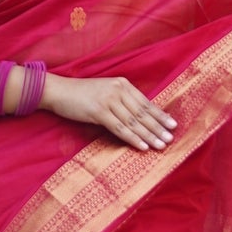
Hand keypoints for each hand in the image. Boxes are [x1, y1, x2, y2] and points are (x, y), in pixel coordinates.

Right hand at [44, 74, 176, 149]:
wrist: (59, 91)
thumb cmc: (82, 94)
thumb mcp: (105, 92)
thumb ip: (121, 100)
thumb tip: (139, 116)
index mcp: (122, 84)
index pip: (145, 102)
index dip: (160, 115)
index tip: (172, 125)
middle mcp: (118, 90)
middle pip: (142, 113)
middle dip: (158, 127)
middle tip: (171, 138)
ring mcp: (109, 101)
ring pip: (134, 122)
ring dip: (149, 135)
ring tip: (161, 145)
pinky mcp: (99, 112)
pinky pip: (120, 128)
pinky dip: (133, 138)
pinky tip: (143, 146)